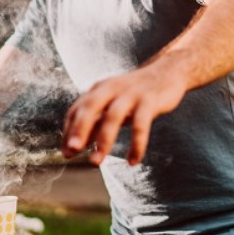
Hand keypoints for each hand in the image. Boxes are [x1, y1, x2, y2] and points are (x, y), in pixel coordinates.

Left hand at [62, 66, 187, 165]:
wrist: (168, 72)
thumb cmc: (135, 92)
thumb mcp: (112, 103)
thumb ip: (95, 122)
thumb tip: (74, 146)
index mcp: (100, 88)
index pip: (78, 108)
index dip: (69, 129)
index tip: (66, 152)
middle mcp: (112, 88)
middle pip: (91, 107)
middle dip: (79, 129)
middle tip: (72, 151)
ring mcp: (131, 94)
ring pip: (113, 116)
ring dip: (103, 140)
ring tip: (96, 162)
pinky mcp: (149, 101)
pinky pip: (141, 124)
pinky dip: (136, 144)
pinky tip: (133, 161)